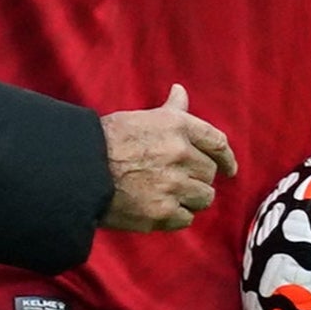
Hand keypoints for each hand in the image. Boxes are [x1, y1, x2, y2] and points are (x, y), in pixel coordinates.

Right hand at [98, 84, 237, 231]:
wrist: (80, 170)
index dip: (226, 157)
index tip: (229, 168)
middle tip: (177, 179)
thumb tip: (180, 91)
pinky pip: (186, 218)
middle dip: (197, 178)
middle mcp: (180, 154)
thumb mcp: (142, 118)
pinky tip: (159, 208)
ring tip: (169, 195)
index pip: (217, 142)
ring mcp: (173, 185)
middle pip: (209, 173)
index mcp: (177, 126)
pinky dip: (176, 216)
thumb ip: (170, 111)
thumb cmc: (108, 139)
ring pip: (204, 198)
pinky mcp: (162, 212)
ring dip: (190, 198)